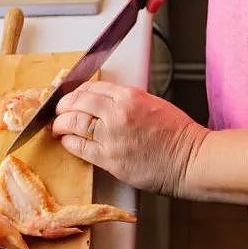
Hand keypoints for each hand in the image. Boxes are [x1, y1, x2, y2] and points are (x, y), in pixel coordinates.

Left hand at [52, 81, 209, 196]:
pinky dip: (68, 142)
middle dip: (62, 106)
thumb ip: (127, 101)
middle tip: (58, 111)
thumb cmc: (177, 134)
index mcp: (130, 96)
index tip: (70, 97)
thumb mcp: (153, 103)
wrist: (190, 160)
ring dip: (60, 124)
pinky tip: (66, 141)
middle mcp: (117, 114)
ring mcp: (112, 137)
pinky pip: (80, 147)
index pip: (91, 88)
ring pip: (74, 124)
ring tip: (57, 126)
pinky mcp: (110, 159)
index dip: (75, 92)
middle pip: (77, 103)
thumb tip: (103, 102)